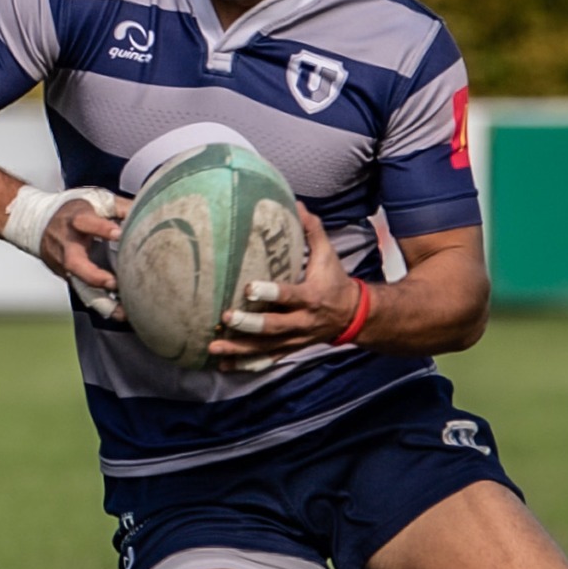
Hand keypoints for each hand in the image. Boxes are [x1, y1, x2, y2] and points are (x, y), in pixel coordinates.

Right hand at [40, 193, 130, 315]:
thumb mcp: (95, 200)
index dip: (102, 228)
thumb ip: (120, 206)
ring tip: (124, 312)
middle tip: (114, 284)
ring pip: (80, 285)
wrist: (36, 222)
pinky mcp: (69, 277)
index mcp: (76, 220)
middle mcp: (68, 245)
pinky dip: (103, 305)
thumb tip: (147, 210)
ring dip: (102, 300)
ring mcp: (65, 265)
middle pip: (75, 263)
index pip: (86, 223)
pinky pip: (85, 293)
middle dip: (94, 275)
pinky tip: (122, 313)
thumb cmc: (72, 211)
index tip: (119, 234)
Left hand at [208, 203, 361, 367]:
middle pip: (274, 326)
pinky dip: (246, 365)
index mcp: (311, 297)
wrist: (353, 316)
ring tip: (214, 347)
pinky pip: (266, 360)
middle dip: (250, 324)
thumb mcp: (328, 255)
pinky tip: (224, 366)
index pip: (290, 295)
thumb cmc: (334, 280)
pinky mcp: (290, 349)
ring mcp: (295, 339)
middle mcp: (303, 322)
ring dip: (239, 350)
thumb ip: (312, 231)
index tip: (248, 288)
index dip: (270, 293)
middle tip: (226, 317)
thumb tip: (297, 203)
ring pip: (266, 348)